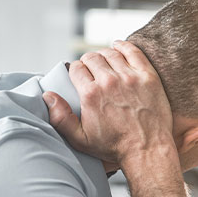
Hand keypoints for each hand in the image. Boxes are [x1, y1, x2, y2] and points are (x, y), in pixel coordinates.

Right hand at [43, 41, 174, 166]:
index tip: (80, 75)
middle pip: (92, 58)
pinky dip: (123, 46)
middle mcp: (109, 82)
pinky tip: (119, 47)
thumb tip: (48, 96)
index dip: (76, 70)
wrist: (147, 150)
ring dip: (104, 54)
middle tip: (92, 69)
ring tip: (105, 61)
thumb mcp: (81, 139)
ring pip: (111, 53)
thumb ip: (61, 118)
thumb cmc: (115, 147)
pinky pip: (133, 51)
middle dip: (88, 62)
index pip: (76, 68)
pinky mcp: (148, 77)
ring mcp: (130, 78)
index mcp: (91, 94)